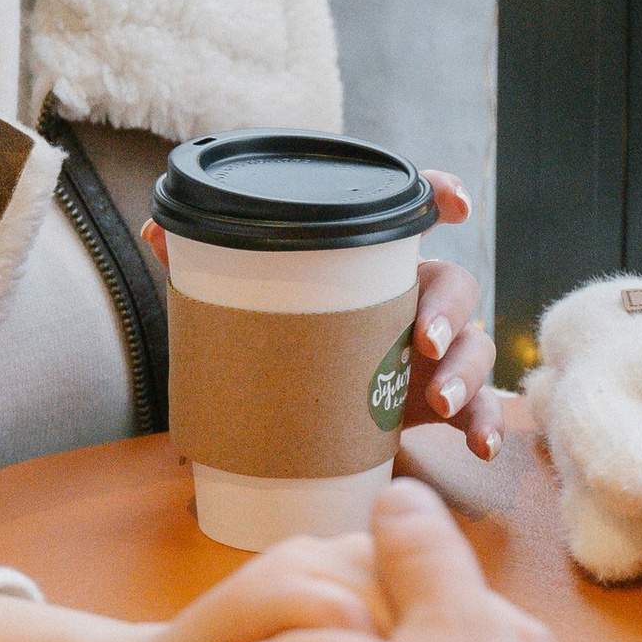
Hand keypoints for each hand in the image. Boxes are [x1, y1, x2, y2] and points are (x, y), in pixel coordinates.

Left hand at [142, 173, 501, 458]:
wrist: (301, 417)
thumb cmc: (283, 342)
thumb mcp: (245, 304)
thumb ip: (206, 266)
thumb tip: (156, 233)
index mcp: (375, 264)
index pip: (412, 214)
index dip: (438, 194)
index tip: (454, 201)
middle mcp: (416, 298)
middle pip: (454, 283)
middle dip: (447, 308)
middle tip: (420, 339)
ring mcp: (436, 351)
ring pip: (475, 345)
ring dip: (467, 370)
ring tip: (441, 402)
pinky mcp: (444, 400)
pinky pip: (481, 407)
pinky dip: (486, 424)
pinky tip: (478, 447)